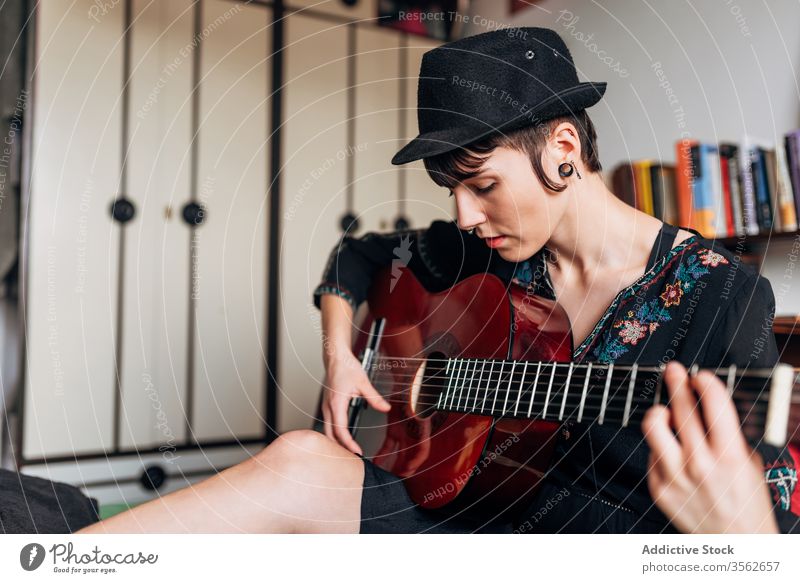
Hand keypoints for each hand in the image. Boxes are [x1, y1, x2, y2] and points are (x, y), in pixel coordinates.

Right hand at [322, 348, 390, 454]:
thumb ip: (374, 397)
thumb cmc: (346, 367)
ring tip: (349, 449)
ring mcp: (325, 406)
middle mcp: (328, 407)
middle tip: (353, 456)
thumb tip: (385, 408)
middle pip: (330, 434)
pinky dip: (334, 433)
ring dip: (336, 441)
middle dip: (340, 447)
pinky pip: (327, 424)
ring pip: (327, 430)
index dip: (348, 443)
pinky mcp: (327, 405)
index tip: (357, 451)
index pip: (340, 430)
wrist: (335, 358)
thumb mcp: (363, 382)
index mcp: (336, 403)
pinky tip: (342, 436)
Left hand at [642, 361, 778, 533]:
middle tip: (673, 371)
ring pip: (653, 426)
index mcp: (730, 456)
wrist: (736, 545)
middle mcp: (699, 464)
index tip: (700, 375)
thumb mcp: (749, 463)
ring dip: (660, 411)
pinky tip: (672, 451)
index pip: (714, 404)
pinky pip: (652, 454)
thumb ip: (728, 435)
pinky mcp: (657, 487)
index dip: (705, 382)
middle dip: (676, 382)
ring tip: (665, 410)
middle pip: (680, 408)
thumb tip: (708, 403)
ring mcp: (674, 476)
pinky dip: (661, 447)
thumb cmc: (745, 502)